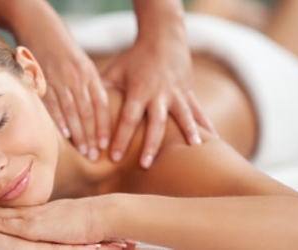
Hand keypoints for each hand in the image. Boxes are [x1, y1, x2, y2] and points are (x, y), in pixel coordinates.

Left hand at [0, 197, 132, 248]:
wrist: (101, 215)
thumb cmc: (87, 223)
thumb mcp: (64, 228)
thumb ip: (49, 230)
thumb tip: (44, 234)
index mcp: (34, 214)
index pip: (4, 209)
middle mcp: (28, 213)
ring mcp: (30, 218)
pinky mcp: (34, 226)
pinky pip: (5, 222)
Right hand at [30, 40, 110, 160]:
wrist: (40, 26)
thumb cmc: (63, 49)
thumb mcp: (81, 63)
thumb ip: (88, 86)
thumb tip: (94, 111)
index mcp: (89, 74)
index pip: (101, 105)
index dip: (104, 126)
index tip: (106, 145)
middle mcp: (77, 78)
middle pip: (88, 112)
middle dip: (92, 136)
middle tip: (95, 156)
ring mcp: (60, 80)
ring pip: (72, 112)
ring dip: (78, 134)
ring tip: (83, 151)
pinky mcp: (43, 80)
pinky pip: (52, 104)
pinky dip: (59, 121)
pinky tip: (64, 136)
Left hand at [102, 33, 215, 168]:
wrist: (163, 37)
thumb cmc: (134, 57)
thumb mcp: (115, 71)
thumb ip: (102, 90)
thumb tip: (83, 110)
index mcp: (139, 90)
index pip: (128, 118)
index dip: (120, 138)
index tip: (113, 157)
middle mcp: (159, 93)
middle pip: (155, 122)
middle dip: (150, 145)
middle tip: (145, 165)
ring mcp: (176, 93)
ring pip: (183, 116)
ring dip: (188, 132)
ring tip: (194, 149)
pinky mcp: (188, 93)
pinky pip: (198, 111)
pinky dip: (206, 125)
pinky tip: (214, 140)